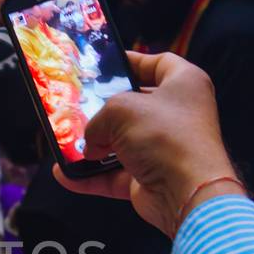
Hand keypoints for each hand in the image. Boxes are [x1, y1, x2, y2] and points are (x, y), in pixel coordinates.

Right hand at [53, 50, 244, 239]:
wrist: (186, 191)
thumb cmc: (163, 134)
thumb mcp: (120, 109)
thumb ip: (98, 118)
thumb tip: (92, 142)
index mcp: (184, 84)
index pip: (159, 64)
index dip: (132, 61)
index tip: (106, 65)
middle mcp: (177, 115)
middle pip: (135, 106)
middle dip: (104, 110)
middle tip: (78, 107)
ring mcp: (164, 149)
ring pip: (122, 143)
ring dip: (94, 147)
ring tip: (67, 143)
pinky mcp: (151, 179)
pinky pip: (116, 175)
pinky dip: (92, 176)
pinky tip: (66, 175)